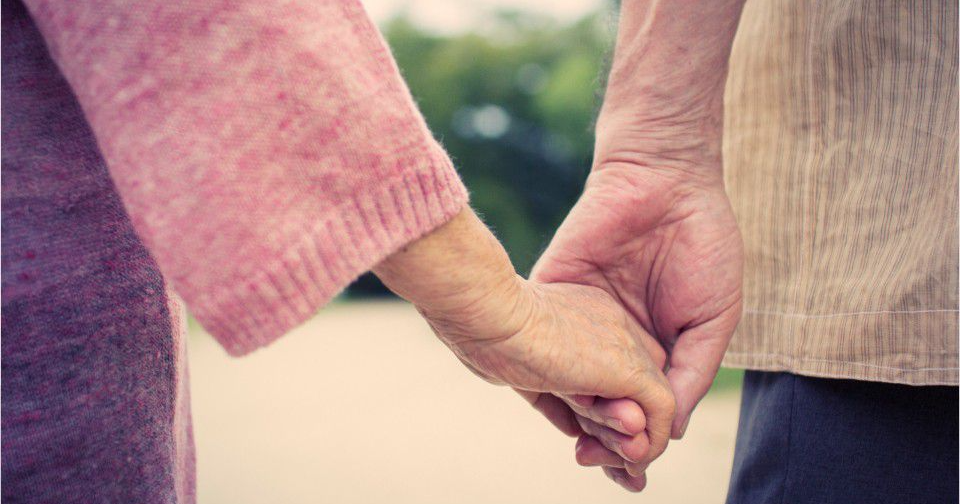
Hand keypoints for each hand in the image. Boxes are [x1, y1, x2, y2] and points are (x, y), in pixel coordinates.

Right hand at [373, 208, 675, 475]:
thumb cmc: (484, 333)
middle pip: (634, 385)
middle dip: (623, 431)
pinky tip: (630, 463)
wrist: (489, 315)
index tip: (583, 438)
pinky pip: (661, 412)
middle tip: (608, 463)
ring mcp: (625, 343)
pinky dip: (649, 444)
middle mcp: (614, 322)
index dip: (602, 408)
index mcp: (588, 313)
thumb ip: (554, 392)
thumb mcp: (522, 364)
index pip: (611, 367)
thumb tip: (575, 429)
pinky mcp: (630, 368)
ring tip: (621, 470)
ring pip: (649, 401)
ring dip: (631, 443)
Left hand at [530, 161, 743, 486]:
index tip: (635, 473)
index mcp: (651, 349)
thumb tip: (670, 428)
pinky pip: (540, 341)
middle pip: (598, 403)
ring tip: (581, 449)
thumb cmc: (702, 245)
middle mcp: (611, 341)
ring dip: (570, 418)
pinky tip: (555, 404)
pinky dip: (545, 374)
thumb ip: (691, 373)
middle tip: (598, 465)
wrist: (664, 179)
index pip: (639, 408)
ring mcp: (578, 320)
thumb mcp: (711, 320)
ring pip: (566, 382)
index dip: (638, 443)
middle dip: (599, 440)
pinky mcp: (551, 295)